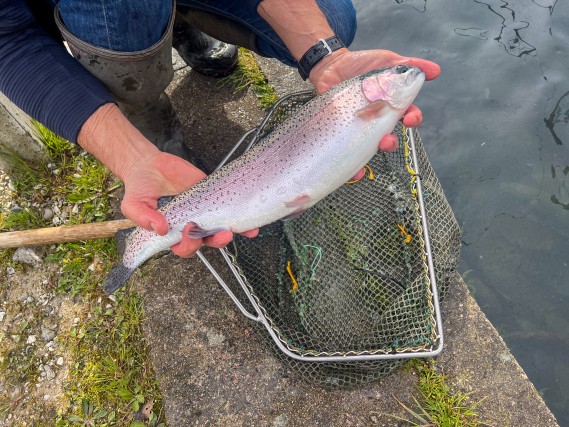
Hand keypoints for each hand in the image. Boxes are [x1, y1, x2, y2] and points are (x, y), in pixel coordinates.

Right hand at [121, 151, 258, 257]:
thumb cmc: (140, 188)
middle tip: (221, 233)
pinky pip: (228, 208)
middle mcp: (191, 226)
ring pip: (220, 228)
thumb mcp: (133, 204)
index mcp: (173, 233)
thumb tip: (161, 229)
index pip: (184, 248)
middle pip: (207, 241)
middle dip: (216, 241)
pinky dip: (240, 218)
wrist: (148, 165)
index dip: (189, 245)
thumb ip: (143, 218)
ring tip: (237, 229)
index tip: (189, 231)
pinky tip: (250, 224)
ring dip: (230, 232)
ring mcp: (204, 211)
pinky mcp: (213, 196)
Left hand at [309, 49, 439, 179]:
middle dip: (392, 143)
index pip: (409, 116)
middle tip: (387, 140)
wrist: (332, 66)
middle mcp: (378, 120)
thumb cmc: (362, 65)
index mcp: (392, 105)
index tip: (409, 119)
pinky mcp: (343, 132)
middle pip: (390, 137)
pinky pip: (349, 152)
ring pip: (371, 148)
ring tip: (370, 152)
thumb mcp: (387, 60)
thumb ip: (410, 65)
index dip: (413, 120)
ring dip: (374, 154)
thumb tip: (435, 71)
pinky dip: (354, 167)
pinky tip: (357, 172)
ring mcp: (360, 127)